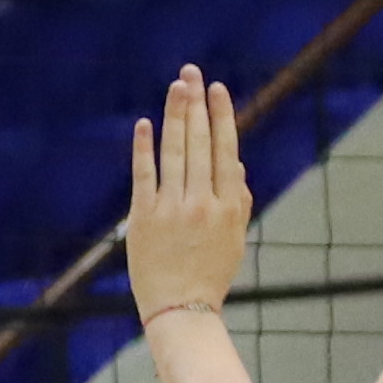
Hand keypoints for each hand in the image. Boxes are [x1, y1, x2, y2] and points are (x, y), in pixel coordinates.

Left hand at [127, 67, 255, 327]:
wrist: (181, 309)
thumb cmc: (210, 274)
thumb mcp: (236, 238)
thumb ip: (239, 200)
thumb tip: (237, 163)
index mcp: (229, 207)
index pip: (226, 151)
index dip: (222, 117)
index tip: (217, 89)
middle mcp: (202, 203)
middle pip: (200, 144)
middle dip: (197, 104)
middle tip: (192, 73)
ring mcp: (172, 209)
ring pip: (175, 153)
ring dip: (175, 116)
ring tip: (176, 87)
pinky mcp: (144, 218)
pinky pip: (144, 175)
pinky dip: (144, 148)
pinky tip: (144, 124)